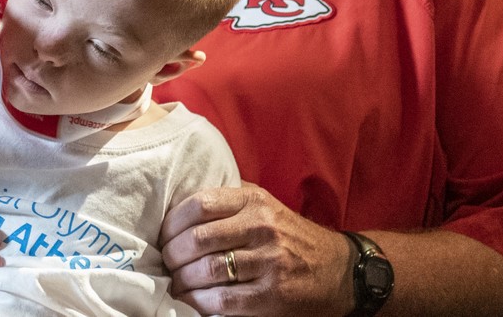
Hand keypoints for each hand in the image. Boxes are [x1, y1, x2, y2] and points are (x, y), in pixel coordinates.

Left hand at [160, 184, 353, 315]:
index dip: (172, 222)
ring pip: (206, 270)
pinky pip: (221, 300)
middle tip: (167, 263)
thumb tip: (182, 204)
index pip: (200, 204)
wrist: (338, 270)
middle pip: (197, 239)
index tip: (164, 235)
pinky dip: (198, 302)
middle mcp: (262, 227)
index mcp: (255, 202)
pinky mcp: (271, 295)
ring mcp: (268, 262)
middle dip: (172, 255)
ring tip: (176, 282)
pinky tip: (192, 300)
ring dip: (182, 280)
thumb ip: (231, 199)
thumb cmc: (291, 236)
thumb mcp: (266, 205)